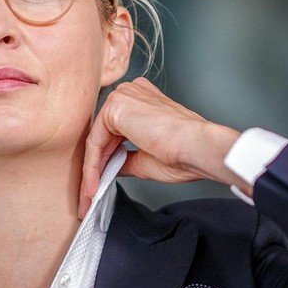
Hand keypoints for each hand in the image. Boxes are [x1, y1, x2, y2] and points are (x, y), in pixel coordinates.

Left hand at [80, 77, 242, 217]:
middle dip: (96, 165)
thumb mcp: (145, 159)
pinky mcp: (116, 105)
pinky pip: (95, 141)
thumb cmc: (183, 153)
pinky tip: (93, 184)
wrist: (197, 148)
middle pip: (103, 134)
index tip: (100, 182)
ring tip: (91, 193)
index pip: (114, 132)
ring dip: (92, 168)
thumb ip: (125, 159)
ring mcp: (123, 96)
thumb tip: (111, 167)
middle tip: (90, 192)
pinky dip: (92, 165)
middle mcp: (132, 94)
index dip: (107, 160)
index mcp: (143, 101)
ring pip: (97, 138)